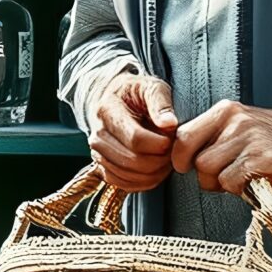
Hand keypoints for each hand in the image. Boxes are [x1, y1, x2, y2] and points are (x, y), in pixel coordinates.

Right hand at [87, 71, 178, 192]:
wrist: (112, 100)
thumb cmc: (135, 93)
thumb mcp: (151, 87)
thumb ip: (161, 103)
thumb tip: (170, 123)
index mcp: (107, 112)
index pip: (135, 139)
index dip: (160, 144)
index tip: (172, 138)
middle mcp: (98, 136)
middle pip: (133, 161)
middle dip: (160, 160)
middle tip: (173, 150)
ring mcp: (98, 154)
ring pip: (130, 176)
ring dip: (155, 172)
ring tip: (166, 158)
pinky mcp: (103, 168)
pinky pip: (125, 185)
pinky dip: (145, 182)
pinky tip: (156, 169)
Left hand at [170, 100, 271, 195]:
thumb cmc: (268, 135)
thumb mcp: (238, 123)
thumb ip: (212, 135)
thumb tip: (184, 158)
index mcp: (224, 112)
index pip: (184, 135)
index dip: (180, 157)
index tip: (186, 166)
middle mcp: (234, 122)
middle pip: (196, 159)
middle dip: (203, 176)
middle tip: (219, 178)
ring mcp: (248, 139)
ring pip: (210, 170)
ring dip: (219, 183)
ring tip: (235, 180)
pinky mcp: (261, 157)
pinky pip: (230, 180)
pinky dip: (235, 188)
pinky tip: (248, 183)